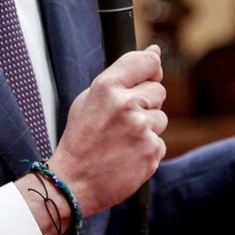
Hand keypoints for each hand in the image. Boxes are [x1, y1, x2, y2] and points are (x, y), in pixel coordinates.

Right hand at [46, 45, 167, 215]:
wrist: (73, 182)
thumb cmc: (81, 138)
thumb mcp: (90, 98)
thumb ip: (123, 74)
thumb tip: (156, 52)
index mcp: (107, 86)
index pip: (147, 62)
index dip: (151, 67)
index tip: (150, 73)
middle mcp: (126, 105)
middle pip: (158, 90)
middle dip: (146, 102)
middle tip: (123, 120)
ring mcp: (141, 129)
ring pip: (161, 118)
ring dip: (147, 128)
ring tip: (122, 140)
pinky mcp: (152, 152)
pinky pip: (160, 142)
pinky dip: (147, 149)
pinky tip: (127, 155)